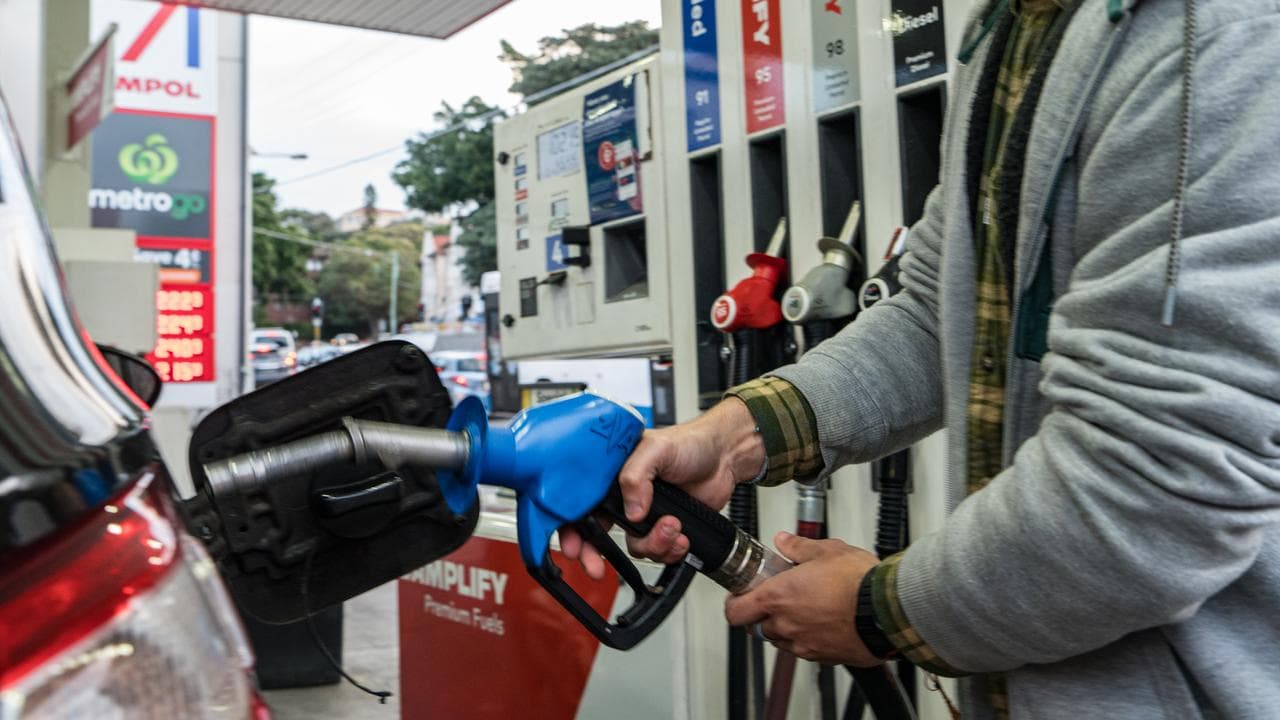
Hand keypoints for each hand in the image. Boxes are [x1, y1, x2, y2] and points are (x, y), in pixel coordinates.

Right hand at [559, 398, 763, 578]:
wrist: (724, 457)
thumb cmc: (690, 442)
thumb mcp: (656, 448)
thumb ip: (636, 475)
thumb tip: (631, 511)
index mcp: (612, 474)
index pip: (581, 504)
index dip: (572, 529)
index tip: (573, 548)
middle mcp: (624, 497)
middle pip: (598, 534)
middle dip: (597, 554)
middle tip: (598, 568)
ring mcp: (645, 515)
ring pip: (634, 546)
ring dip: (654, 543)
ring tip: (673, 524)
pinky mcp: (665, 528)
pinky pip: (658, 552)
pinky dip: (671, 549)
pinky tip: (682, 534)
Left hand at [725, 531, 881, 666]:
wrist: (888, 610)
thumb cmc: (859, 582)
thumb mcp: (826, 550)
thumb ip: (798, 547)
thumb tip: (783, 541)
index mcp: (777, 597)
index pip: (735, 612)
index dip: (734, 604)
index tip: (741, 596)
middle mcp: (786, 625)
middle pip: (758, 627)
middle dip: (764, 614)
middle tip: (779, 599)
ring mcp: (805, 645)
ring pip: (782, 641)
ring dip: (786, 628)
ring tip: (807, 608)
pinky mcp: (825, 658)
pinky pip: (807, 650)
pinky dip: (809, 639)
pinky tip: (826, 622)